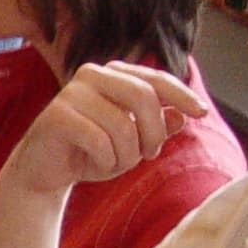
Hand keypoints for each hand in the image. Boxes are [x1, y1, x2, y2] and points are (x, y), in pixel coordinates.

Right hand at [1, 61, 205, 197]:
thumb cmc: (90, 153)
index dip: (181, 95)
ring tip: (116, 163)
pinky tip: (95, 164)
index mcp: (112, 74)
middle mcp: (92, 74)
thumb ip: (157, 127)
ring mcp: (72, 93)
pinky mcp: (56, 116)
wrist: (44, 172)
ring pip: (123, 125)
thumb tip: (182, 116)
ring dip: (127, 155)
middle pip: (143, 97)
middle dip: (154, 132)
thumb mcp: (132, 142)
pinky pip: (99, 141)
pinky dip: (105, 161)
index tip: (202, 113)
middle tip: (150, 154)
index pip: (155, 79)